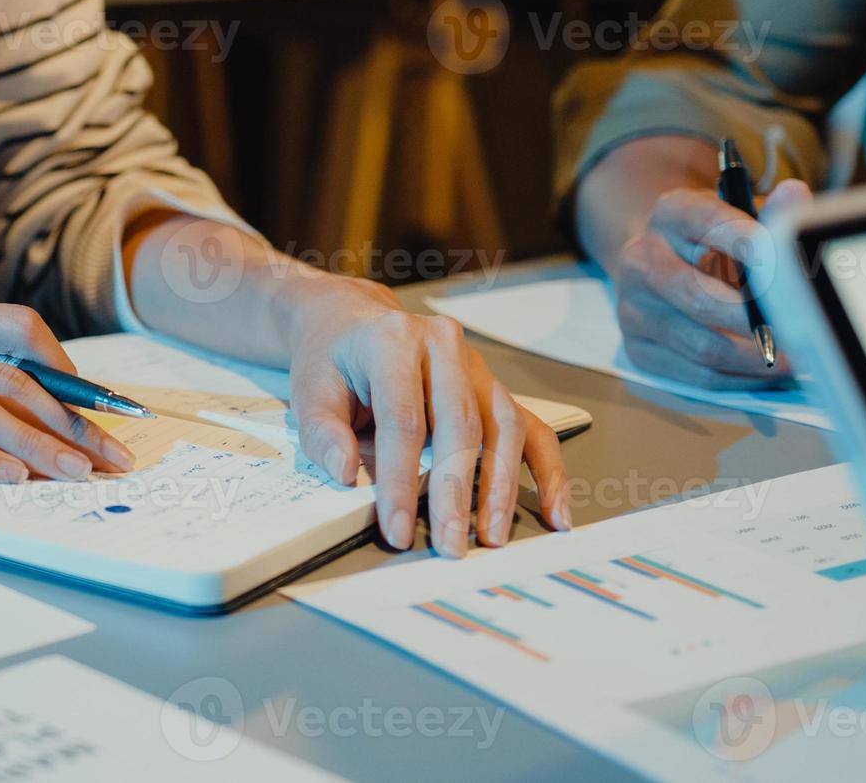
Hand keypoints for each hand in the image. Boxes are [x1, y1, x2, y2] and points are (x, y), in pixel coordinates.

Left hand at [282, 278, 571, 557]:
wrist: (352, 321)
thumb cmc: (332, 361)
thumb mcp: (308, 389)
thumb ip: (323, 433)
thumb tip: (346, 474)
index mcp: (393, 341)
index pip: (403, 420)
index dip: (402, 480)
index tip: (398, 529)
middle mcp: (442, 345)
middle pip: (459, 425)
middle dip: (456, 492)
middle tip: (451, 544)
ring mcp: (475, 365)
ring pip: (503, 426)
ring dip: (502, 486)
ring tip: (493, 536)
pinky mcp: (493, 387)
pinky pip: (531, 428)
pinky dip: (547, 472)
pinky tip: (556, 513)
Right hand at [608, 180, 810, 387]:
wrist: (657, 260)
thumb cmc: (714, 241)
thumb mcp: (740, 216)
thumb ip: (770, 213)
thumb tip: (796, 195)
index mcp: (670, 213)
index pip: (711, 225)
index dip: (753, 248)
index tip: (789, 271)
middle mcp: (641, 258)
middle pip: (699, 296)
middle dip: (756, 320)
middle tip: (798, 332)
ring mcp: (633, 306)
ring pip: (700, 343)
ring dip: (753, 358)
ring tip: (792, 360)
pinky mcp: (636, 346)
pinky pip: (693, 373)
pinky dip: (736, 378)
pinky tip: (764, 373)